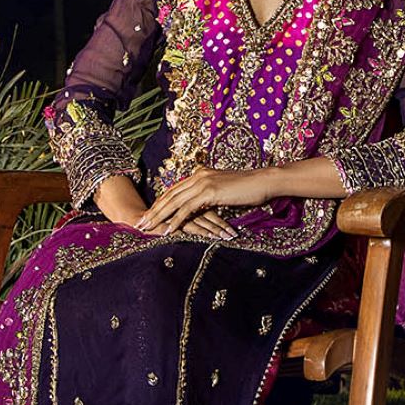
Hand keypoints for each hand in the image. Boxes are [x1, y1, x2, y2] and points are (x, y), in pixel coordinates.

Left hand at [135, 166, 273, 235]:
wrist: (264, 181)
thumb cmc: (248, 188)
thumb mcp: (224, 190)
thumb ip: (211, 194)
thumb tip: (204, 204)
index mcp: (199, 174)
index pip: (174, 190)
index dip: (160, 203)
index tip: (149, 214)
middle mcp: (197, 176)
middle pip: (169, 195)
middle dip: (153, 210)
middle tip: (140, 222)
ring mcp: (202, 182)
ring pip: (174, 201)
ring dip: (158, 216)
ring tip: (147, 228)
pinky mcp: (209, 192)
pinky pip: (187, 209)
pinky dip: (175, 220)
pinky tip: (167, 230)